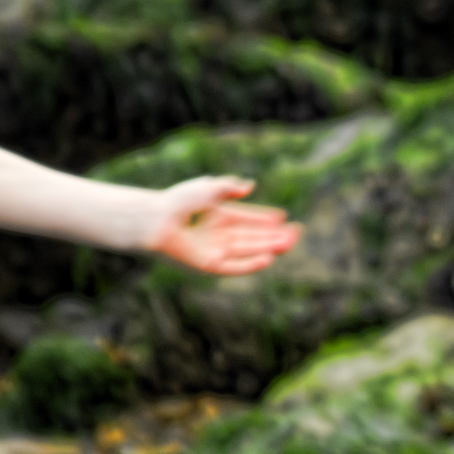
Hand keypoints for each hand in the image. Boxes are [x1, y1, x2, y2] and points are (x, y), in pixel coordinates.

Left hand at [146, 176, 298, 278]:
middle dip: (273, 235)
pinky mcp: (209, 266)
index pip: (246, 219)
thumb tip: (249, 186)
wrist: (157, 221)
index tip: (283, 218)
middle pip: (251, 236)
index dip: (264, 219)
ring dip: (268, 247)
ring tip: (289, 243)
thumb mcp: (208, 188)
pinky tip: (269, 258)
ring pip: (248, 250)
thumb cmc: (178, 202)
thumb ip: (229, 187)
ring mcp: (214, 250)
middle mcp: (217, 235)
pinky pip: (235, 267)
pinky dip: (252, 264)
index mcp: (215, 215)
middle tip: (296, 233)